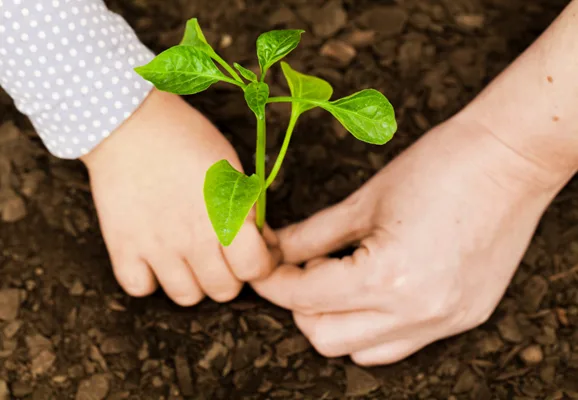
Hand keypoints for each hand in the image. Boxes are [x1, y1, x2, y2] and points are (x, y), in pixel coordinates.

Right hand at [82, 89, 275, 305]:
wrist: (129, 123)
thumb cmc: (187, 139)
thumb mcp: (232, 169)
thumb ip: (248, 211)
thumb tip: (262, 243)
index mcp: (226, 216)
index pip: (255, 270)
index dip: (262, 264)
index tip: (257, 253)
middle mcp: (193, 239)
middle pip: (223, 291)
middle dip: (231, 275)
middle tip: (223, 254)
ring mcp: (156, 247)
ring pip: (186, 297)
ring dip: (194, 281)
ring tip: (189, 257)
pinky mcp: (123, 247)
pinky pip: (141, 288)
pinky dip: (150, 279)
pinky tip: (154, 257)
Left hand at [253, 115, 571, 365]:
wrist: (509, 161)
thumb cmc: (438, 167)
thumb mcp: (363, 200)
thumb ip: (311, 234)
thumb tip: (275, 250)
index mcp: (387, 277)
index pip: (304, 297)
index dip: (273, 281)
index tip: (263, 267)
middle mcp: (416, 313)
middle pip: (324, 336)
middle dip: (299, 304)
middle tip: (302, 268)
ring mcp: (443, 322)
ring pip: (360, 350)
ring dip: (334, 320)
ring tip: (338, 277)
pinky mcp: (463, 319)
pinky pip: (398, 344)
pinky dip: (370, 326)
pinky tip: (372, 290)